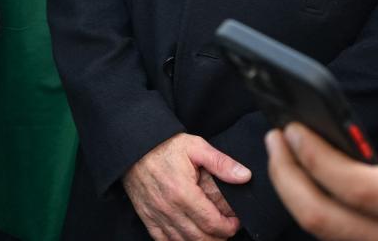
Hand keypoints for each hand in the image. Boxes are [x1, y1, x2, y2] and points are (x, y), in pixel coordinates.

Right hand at [122, 133, 250, 240]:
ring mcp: (156, 214)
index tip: (235, 223)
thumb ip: (221, 163)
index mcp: (183, 192)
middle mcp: (169, 208)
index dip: (228, 227)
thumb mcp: (196, 147)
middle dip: (217, 238)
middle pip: (199, 238)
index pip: (211, 222)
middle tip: (226, 232)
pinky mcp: (146, 217)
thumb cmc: (165, 145)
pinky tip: (188, 239)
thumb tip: (244, 176)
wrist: (133, 146)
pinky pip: (163, 240)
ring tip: (212, 236)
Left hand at [265, 111, 377, 240]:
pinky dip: (318, 212)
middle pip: (325, 221)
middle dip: (287, 177)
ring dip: (295, 194)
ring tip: (286, 156)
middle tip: (276, 139)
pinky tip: (313, 184)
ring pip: (326, 237)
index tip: (294, 129)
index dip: (319, 159)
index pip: (361, 189)